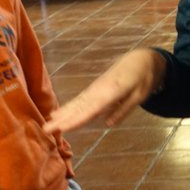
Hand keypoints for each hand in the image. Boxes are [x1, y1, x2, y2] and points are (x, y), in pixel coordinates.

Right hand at [43, 48, 165, 133]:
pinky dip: (67, 107)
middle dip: (62, 119)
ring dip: (61, 114)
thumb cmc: (143, 78)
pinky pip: (79, 100)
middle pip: (79, 107)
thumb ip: (124, 109)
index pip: (91, 109)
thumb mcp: (140, 95)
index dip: (76, 119)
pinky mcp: (94, 89)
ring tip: (47, 124)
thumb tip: (108, 124)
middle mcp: (99, 90)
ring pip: (76, 103)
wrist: (140, 59)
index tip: (62, 128)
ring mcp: (95, 89)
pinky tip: (57, 114)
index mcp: (112, 92)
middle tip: (45, 129)